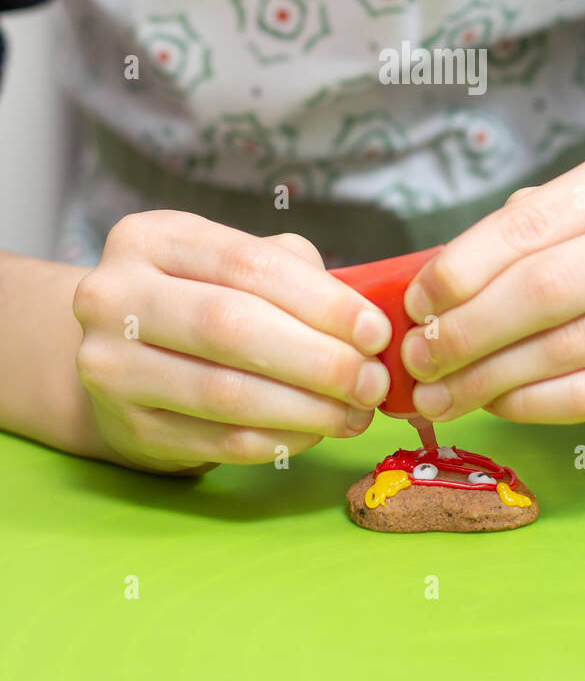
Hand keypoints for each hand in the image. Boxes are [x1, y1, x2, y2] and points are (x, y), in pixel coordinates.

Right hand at [73, 211, 391, 472]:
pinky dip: (280, 439)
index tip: (375, 331)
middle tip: (372, 380)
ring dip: (307, 408)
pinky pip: (220, 442)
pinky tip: (316, 430)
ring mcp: (112, 368)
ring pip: (226, 393)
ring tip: (355, 412)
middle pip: (232, 327)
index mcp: (149, 238)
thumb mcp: (229, 262)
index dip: (322, 301)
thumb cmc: (196, 299)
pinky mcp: (130, 429)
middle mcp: (114, 297)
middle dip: (319, 358)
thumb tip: (363, 317)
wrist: (118, 356)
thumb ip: (292, 272)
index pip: (248, 265)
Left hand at [401, 143, 584, 424]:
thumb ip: (521, 230)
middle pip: (544, 291)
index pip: (528, 224)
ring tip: (439, 393)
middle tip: (419, 358)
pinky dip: (530, 403)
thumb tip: (430, 293)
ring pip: (564, 351)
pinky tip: (493, 402)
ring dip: (486, 379)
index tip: (417, 303)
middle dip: (465, 331)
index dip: (460, 269)